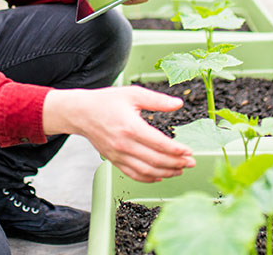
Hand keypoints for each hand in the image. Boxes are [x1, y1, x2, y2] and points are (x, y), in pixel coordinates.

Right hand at [42, 85, 194, 182]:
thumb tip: (178, 103)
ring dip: (166, 173)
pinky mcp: (114, 160)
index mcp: (131, 127)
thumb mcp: (133, 94)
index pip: (159, 144)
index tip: (189, 152)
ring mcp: (118, 155)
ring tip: (179, 170)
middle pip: (156, 160)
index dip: (177, 150)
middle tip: (190, 162)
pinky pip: (133, 174)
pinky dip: (149, 178)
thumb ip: (157, 100)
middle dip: (176, 163)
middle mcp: (124, 144)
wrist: (81, 113)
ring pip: (146, 171)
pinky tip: (160, 176)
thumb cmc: (106, 101)